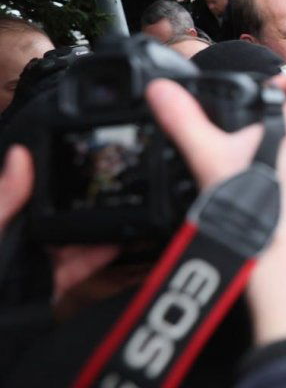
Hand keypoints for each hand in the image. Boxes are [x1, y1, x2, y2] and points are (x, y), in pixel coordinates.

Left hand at [0, 146, 121, 311]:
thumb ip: (5, 199)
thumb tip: (20, 156)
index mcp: (5, 218)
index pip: (29, 190)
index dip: (52, 173)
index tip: (76, 158)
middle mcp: (19, 236)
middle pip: (56, 212)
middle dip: (81, 201)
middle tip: (108, 185)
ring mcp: (37, 260)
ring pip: (72, 237)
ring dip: (95, 228)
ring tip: (121, 212)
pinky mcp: (52, 283)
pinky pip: (80, 265)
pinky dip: (99, 255)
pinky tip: (117, 243)